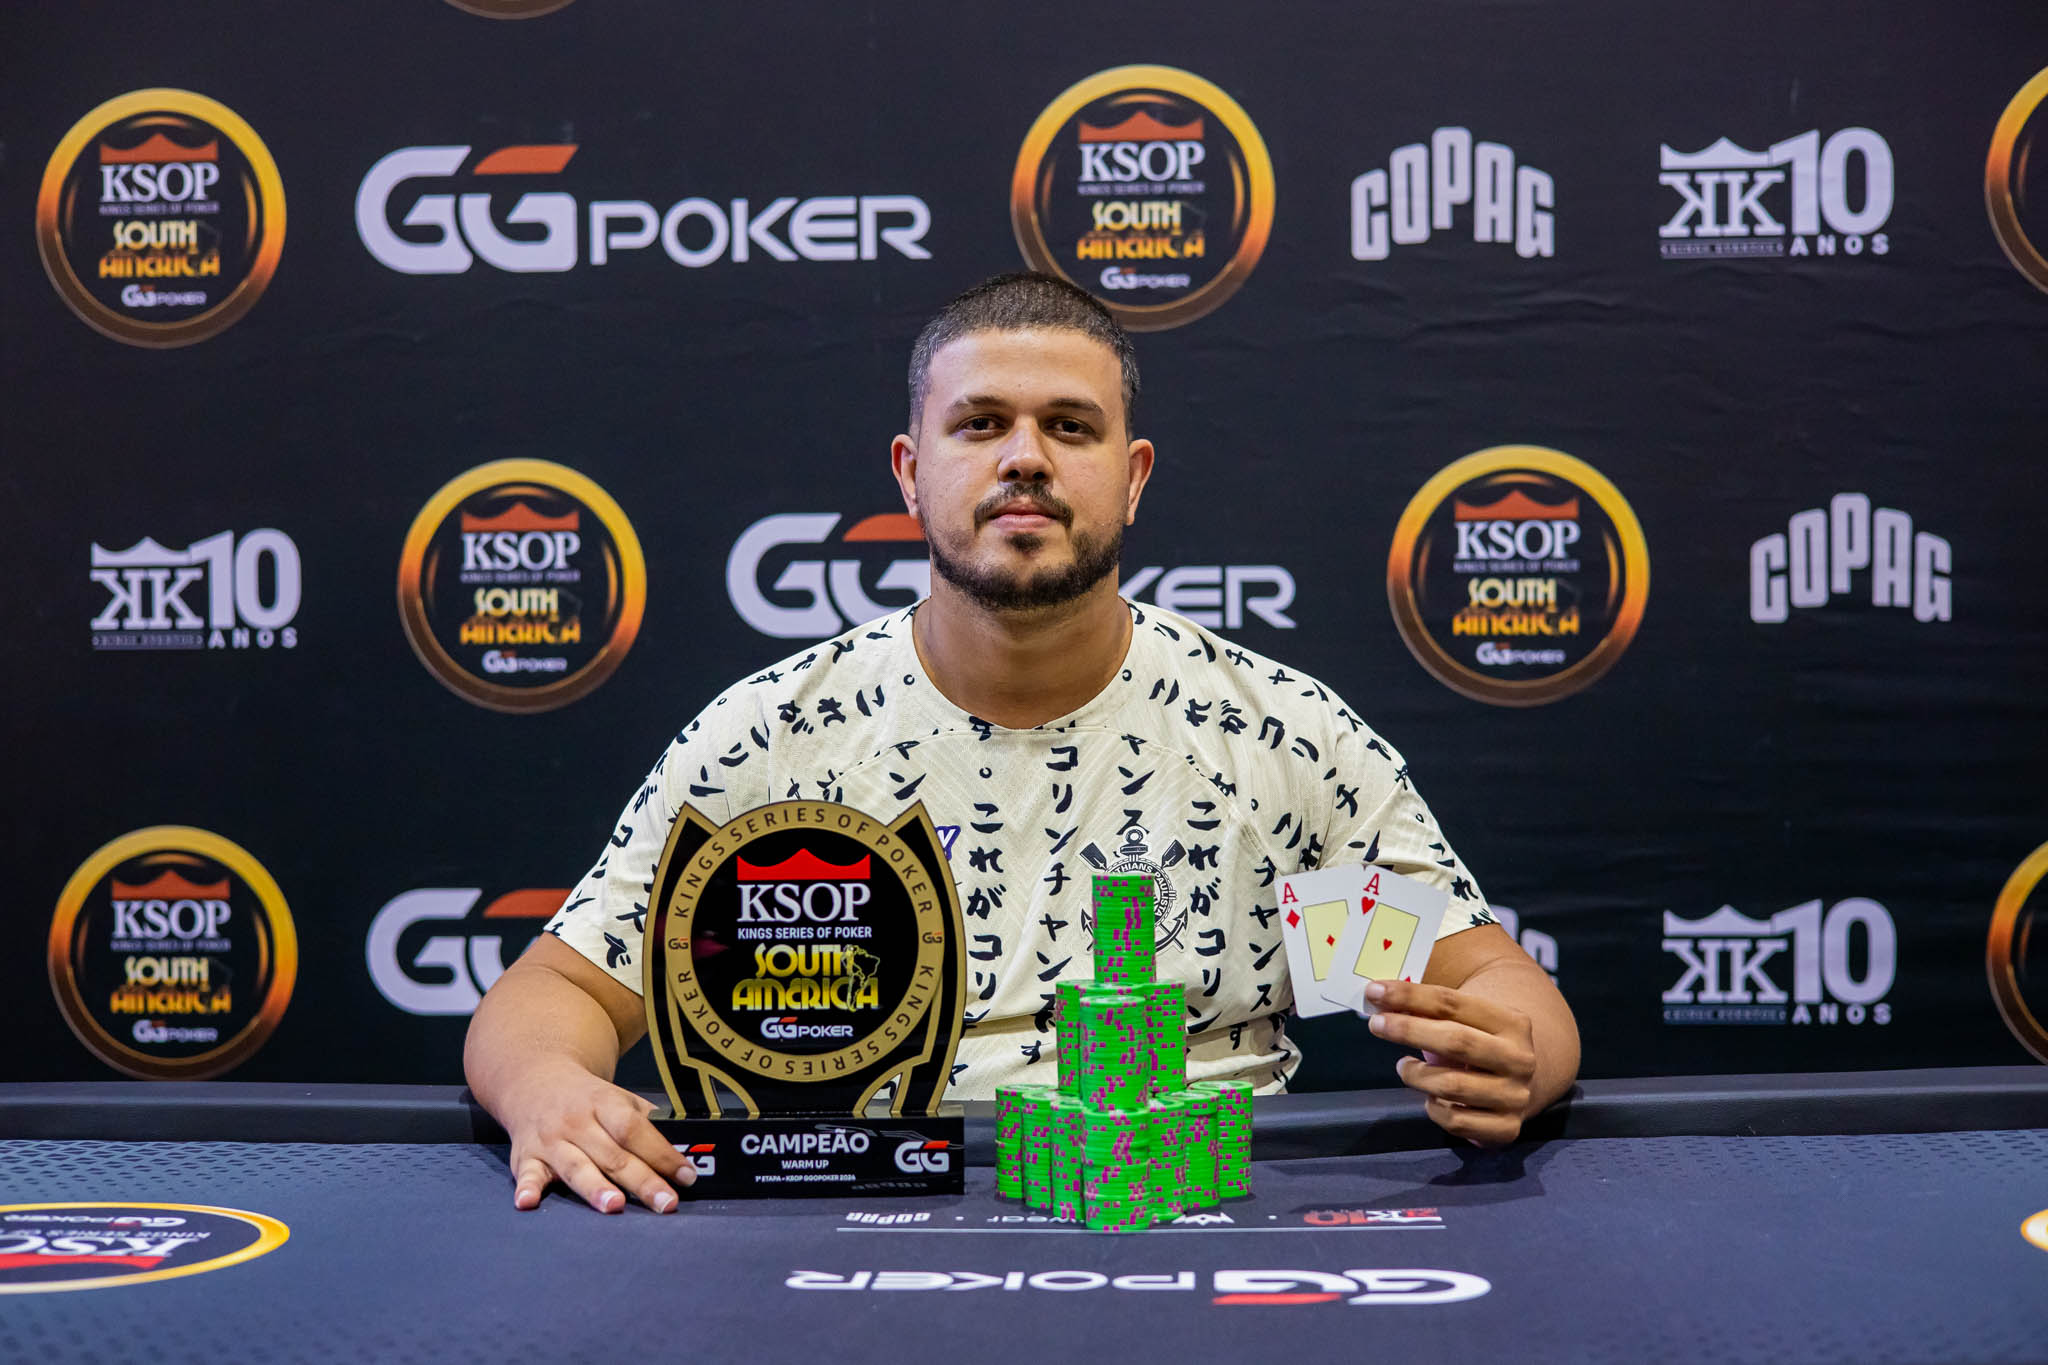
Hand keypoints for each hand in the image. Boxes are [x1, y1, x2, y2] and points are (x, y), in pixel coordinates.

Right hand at [502, 1060, 694, 1212]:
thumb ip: (647, 1123)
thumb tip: (683, 1149)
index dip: (662, 1154)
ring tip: (614, 1205)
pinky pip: (527, 1174)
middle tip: (665, 1203)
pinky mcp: (526, 1157)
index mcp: (604, 1103)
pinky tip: (528, 1203)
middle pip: (613, 1155)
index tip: (686, 1176)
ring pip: (576, 1167)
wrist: (535, 1081)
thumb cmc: (587, 1099)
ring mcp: (550, 1140)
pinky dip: (528, 1189)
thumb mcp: (619, 1099)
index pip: (636, 1130)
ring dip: (595, 1188)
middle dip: (642, 1181)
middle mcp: (577, 1122)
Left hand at [1366, 978, 1537, 1146]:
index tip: (1374, 991)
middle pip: (1457, 1041)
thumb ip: (1429, 1010)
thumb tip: (1381, 1000)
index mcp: (1512, 1022)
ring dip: (1417, 1075)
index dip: (1410, 996)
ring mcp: (1514, 1096)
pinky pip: (1456, 1122)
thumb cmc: (1480, 1043)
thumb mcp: (1465, 1021)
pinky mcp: (1506, 1129)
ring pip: (1453, 1086)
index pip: (1453, 1004)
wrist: (1521, 1084)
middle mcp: (1519, 1059)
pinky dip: (1434, 1109)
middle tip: (1377, 1025)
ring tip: (1404, 1066)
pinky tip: (1430, 1098)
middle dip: (1410, 1031)